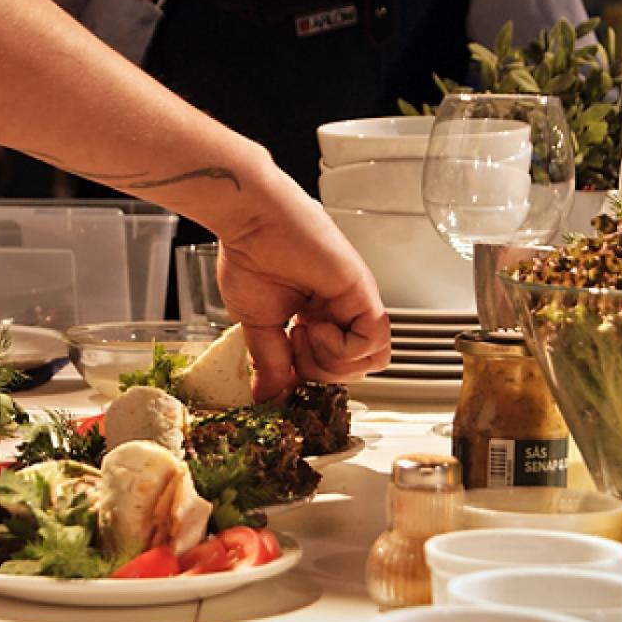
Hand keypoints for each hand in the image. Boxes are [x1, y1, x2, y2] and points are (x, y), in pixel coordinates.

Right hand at [216, 189, 390, 400]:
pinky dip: (340, 348)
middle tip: (292, 345)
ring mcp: (354, 303)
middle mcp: (342, 310)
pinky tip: (314, 325)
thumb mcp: (257, 325)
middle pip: (356, 370)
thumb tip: (267, 398)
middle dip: (321, 372)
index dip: (308, 378)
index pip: (332, 366)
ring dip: (332, 362)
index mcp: (320, 316)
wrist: (250, 222)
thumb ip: (270, 363)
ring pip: (372, 360)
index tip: (282, 371)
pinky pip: (372, 342)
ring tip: (303, 333)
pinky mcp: (362, 293)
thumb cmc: (250, 256)